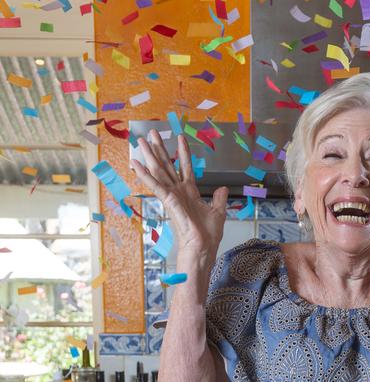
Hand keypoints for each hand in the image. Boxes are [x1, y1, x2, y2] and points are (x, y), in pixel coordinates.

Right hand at [131, 131, 226, 261]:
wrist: (203, 248)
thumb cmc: (208, 235)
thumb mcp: (218, 212)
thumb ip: (219, 198)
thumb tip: (223, 188)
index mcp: (190, 193)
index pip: (185, 167)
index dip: (183, 152)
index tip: (180, 137)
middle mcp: (179, 192)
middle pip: (167, 165)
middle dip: (159, 148)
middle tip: (151, 133)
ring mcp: (172, 196)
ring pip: (158, 171)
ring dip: (149, 155)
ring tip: (139, 140)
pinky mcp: (168, 201)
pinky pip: (155, 185)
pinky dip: (145, 174)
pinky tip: (136, 163)